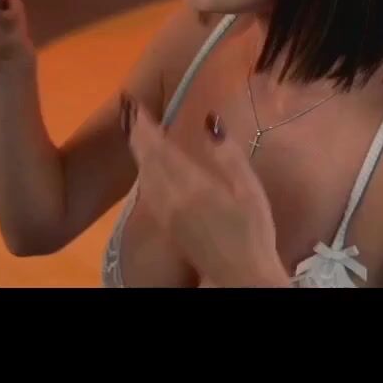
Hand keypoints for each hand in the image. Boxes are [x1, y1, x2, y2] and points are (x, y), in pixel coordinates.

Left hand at [122, 98, 287, 287]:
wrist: (241, 276)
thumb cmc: (252, 233)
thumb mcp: (249, 191)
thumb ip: (229, 157)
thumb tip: (211, 121)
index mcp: (193, 186)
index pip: (162, 149)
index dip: (147, 127)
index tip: (137, 106)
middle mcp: (172, 199)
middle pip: (147, 161)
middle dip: (137, 136)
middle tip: (130, 113)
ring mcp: (167, 215)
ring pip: (144, 177)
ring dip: (138, 152)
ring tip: (136, 133)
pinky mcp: (168, 227)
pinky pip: (148, 191)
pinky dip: (144, 172)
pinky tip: (147, 168)